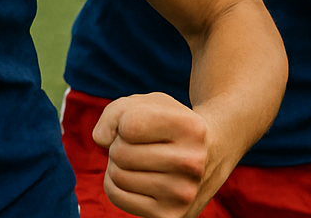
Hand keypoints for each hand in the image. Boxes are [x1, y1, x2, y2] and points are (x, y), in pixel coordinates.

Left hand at [94, 92, 209, 217]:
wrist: (210, 155)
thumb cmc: (168, 124)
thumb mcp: (148, 104)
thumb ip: (116, 111)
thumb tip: (100, 139)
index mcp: (191, 129)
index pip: (130, 125)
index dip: (124, 121)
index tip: (141, 124)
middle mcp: (192, 163)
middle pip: (120, 153)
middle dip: (119, 144)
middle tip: (139, 145)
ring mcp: (183, 194)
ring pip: (117, 175)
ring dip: (118, 164)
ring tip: (140, 160)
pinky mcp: (170, 216)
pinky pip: (116, 196)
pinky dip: (115, 183)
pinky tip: (135, 177)